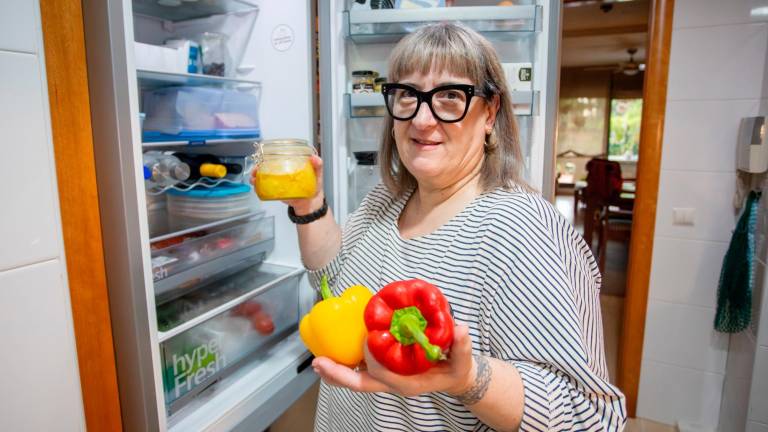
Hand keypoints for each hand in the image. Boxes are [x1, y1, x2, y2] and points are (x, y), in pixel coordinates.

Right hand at [250, 154, 324, 214]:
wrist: (311, 202)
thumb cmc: (314, 186)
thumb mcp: (318, 174)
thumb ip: (318, 165)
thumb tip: (314, 158)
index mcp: (290, 165)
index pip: (277, 157)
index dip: (267, 156)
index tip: (263, 156)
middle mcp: (282, 172)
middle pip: (266, 167)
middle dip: (258, 167)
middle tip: (256, 169)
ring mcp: (278, 181)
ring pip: (263, 177)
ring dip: (256, 177)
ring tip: (254, 179)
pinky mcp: (277, 191)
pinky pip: (265, 188)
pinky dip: (259, 188)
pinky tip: (257, 187)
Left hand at [312, 325, 475, 396]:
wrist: (456, 378)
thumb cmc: (456, 368)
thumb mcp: (463, 359)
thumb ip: (462, 345)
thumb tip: (461, 329)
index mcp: (409, 383)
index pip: (383, 374)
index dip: (372, 357)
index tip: (368, 337)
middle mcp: (393, 384)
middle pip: (361, 384)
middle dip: (339, 375)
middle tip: (319, 363)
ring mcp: (387, 380)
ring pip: (357, 380)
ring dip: (337, 372)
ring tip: (317, 363)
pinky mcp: (384, 371)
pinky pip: (361, 371)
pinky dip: (346, 364)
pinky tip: (334, 353)